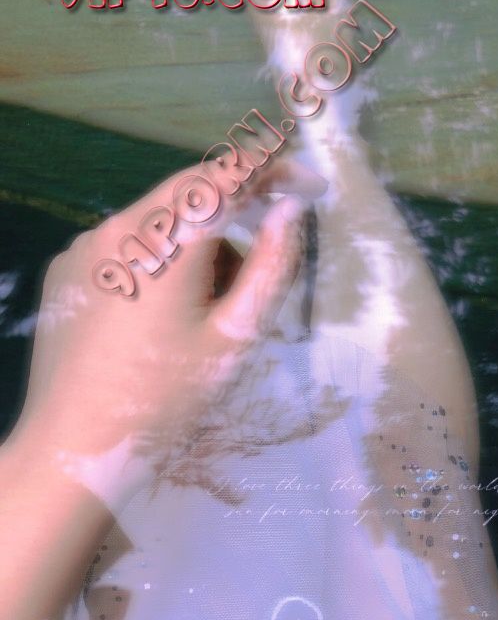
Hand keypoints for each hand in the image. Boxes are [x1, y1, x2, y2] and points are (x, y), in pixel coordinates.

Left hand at [11, 157, 325, 505]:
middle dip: (237, 212)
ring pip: (160, 221)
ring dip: (199, 243)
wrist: (74, 451)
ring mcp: (84, 248)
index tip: (308, 186)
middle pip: (191, 194)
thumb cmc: (165, 401)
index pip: (225, 176)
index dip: (272, 169)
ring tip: (211, 311)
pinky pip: (127, 246)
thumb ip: (270, 267)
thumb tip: (288, 212)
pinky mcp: (67, 270)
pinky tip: (164, 316)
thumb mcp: (233, 339)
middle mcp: (116, 229)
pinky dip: (162, 260)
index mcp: (162, 243)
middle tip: (268, 252)